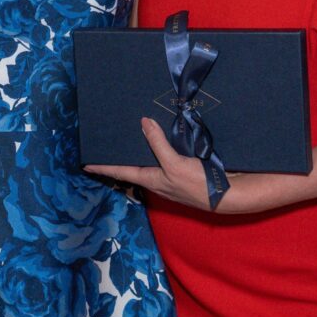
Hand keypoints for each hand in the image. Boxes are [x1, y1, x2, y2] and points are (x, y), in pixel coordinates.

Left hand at [86, 117, 214, 210]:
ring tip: (128, 131)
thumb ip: (158, 144)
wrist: (231, 194)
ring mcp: (172, 173)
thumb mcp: (174, 165)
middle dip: (120, 155)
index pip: (121, 172)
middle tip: (106, 141)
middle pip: (134, 165)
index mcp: (151, 179)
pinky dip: (160, 142)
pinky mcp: (186, 166)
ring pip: (150, 158)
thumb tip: (143, 122)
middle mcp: (158, 177)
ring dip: (141, 146)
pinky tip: (159, 131)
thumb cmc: (198, 185)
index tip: (85, 164)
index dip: (103, 167)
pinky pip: (167, 153)